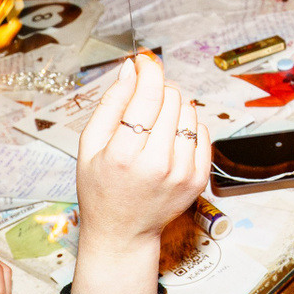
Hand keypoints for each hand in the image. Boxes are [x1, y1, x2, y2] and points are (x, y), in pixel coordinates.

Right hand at [73, 53, 210, 293]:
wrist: (123, 232)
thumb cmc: (101, 187)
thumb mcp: (90, 146)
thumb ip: (110, 103)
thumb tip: (130, 68)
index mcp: (125, 155)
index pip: (148, 96)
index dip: (149, 71)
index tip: (145, 61)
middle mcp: (158, 164)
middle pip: (172, 99)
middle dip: (159, 89)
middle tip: (144, 99)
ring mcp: (183, 173)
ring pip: (190, 113)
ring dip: (174, 107)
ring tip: (155, 123)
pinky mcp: (199, 179)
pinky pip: (203, 133)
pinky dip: (188, 127)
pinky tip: (169, 138)